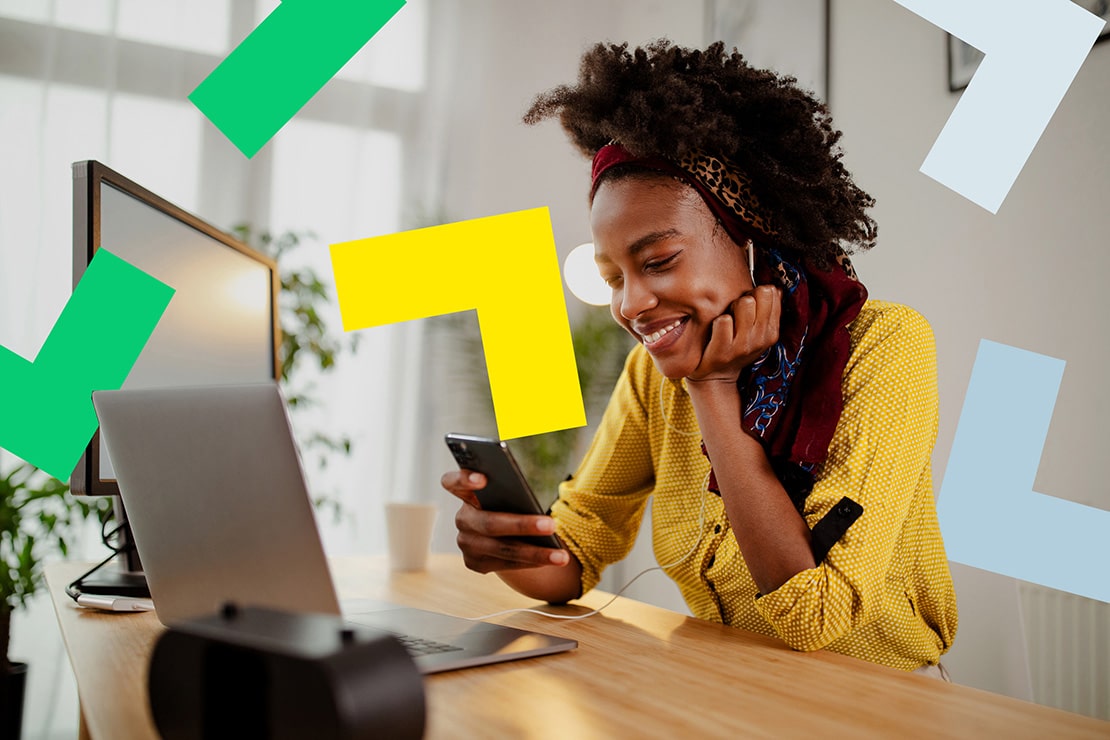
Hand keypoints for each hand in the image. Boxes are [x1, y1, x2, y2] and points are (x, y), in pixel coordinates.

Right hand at [440, 469, 569, 573]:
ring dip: (535, 552)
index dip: (464, 479)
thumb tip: (536, 504)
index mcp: (466, 493)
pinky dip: (531, 562)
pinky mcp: (475, 563)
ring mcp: (466, 544)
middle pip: (489, 523)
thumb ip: (515, 493)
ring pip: (502, 549)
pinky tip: (552, 559)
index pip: (452, 482)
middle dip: (522, 525)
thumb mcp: (512, 494)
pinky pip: (506, 564)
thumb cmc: (513, 503)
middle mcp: (462, 519)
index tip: (483, 479)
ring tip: (561, 555)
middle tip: (551, 525)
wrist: (506, 533)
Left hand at [687, 285, 781, 383]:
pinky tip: (714, 330)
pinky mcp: (723, 351)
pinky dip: (717, 321)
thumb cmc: (735, 348)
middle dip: (744, 297)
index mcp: (772, 332)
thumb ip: (767, 311)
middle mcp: (761, 338)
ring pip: (744, 303)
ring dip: (731, 307)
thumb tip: (776, 288)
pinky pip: (724, 320)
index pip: (772, 292)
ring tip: (725, 320)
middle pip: (760, 293)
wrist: (715, 379)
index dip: (756, 293)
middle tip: (734, 311)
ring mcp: (743, 345)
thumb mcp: (757, 333)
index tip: (748, 306)